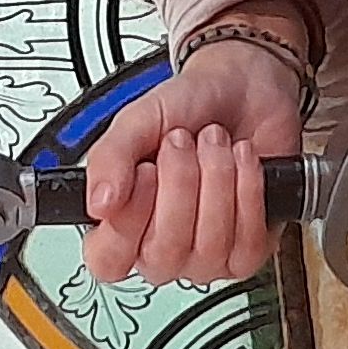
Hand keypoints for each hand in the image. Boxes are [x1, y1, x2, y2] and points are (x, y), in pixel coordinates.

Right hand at [82, 34, 305, 285]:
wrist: (245, 89)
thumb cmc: (189, 108)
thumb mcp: (138, 119)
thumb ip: (110, 157)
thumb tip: (99, 203)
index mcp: (121, 220)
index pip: (107, 260)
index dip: (127, 221)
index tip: (145, 171)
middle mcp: (159, 246)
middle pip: (164, 254)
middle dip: (180, 184)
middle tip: (182, 141)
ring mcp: (204, 255)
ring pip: (209, 247)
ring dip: (216, 180)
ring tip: (214, 142)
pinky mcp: (248, 251)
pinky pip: (247, 242)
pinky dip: (247, 190)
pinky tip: (241, 160)